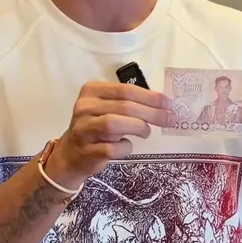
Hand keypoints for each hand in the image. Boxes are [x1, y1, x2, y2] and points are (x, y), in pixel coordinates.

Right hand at [54, 81, 174, 179]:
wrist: (72, 153)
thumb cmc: (96, 127)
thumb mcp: (107, 108)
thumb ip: (128, 103)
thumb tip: (163, 105)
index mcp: (91, 90)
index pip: (125, 90)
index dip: (150, 96)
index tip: (168, 103)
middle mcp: (84, 107)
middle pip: (124, 106)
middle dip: (152, 113)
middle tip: (170, 119)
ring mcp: (83, 128)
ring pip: (114, 124)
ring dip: (138, 127)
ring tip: (147, 132)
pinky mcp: (86, 150)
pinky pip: (112, 148)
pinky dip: (125, 147)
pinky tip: (128, 146)